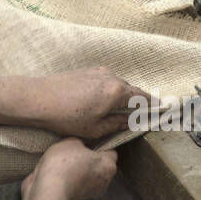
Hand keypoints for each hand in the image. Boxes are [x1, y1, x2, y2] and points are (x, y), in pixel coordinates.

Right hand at [29, 137, 117, 199]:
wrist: (49, 191)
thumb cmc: (63, 166)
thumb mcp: (71, 142)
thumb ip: (80, 142)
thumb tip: (79, 145)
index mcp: (108, 165)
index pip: (110, 151)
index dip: (98, 144)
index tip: (88, 142)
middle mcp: (105, 182)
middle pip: (99, 165)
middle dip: (88, 159)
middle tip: (74, 153)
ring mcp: (92, 193)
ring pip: (88, 177)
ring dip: (78, 171)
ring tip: (63, 165)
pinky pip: (77, 186)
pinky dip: (71, 181)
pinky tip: (59, 175)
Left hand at [30, 68, 147, 140]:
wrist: (38, 98)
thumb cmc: (65, 116)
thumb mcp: (95, 128)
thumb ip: (117, 124)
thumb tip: (130, 122)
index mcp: (117, 92)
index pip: (143, 98)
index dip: (154, 105)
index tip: (162, 110)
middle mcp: (111, 77)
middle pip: (132, 91)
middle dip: (139, 102)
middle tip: (144, 114)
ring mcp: (99, 72)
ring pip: (119, 86)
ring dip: (123, 97)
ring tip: (124, 111)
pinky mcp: (88, 71)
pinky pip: (107, 82)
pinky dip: (111, 92)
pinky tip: (105, 103)